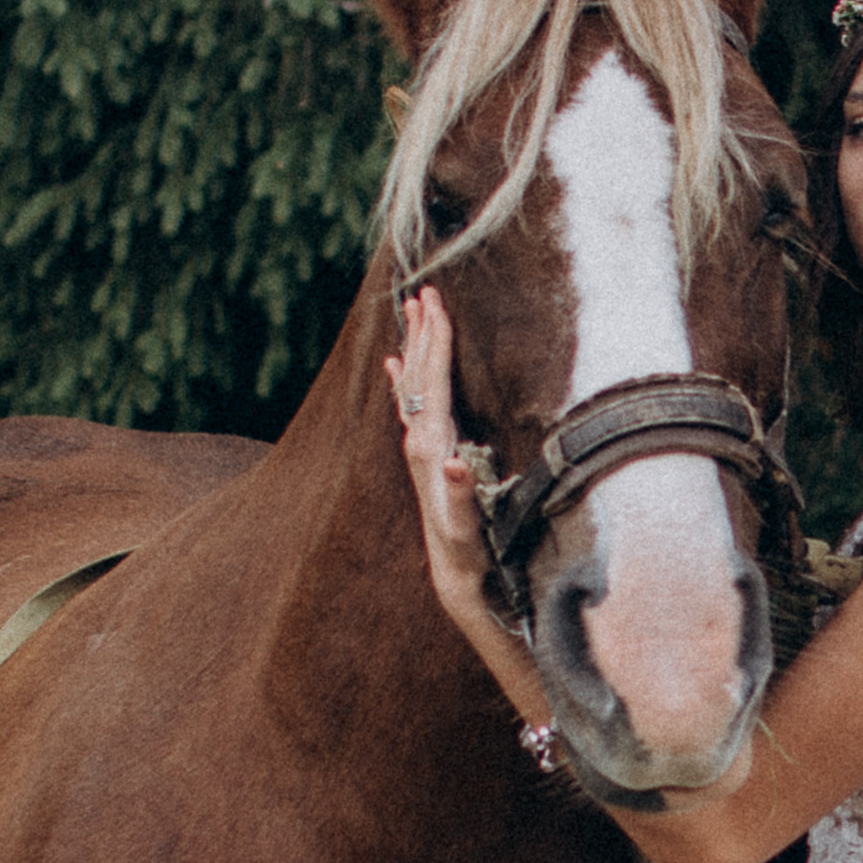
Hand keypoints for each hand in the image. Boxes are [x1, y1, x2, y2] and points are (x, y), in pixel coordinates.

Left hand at [387, 288, 489, 614]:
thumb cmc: (468, 549)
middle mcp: (419, 442)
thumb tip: (457, 462)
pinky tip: (394, 364)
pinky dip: (401, 380)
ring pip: (413, 384)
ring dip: (414, 346)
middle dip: (422, 331)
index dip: (436, 341)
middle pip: (419, 374)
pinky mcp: (423, 456)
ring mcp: (418, 447)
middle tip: (423, 290)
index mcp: (431, 447)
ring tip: (411, 310)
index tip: (435, 303)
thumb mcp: (468, 524)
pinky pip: (409, 405)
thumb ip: (462, 492)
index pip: (434, 381)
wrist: (453, 572)